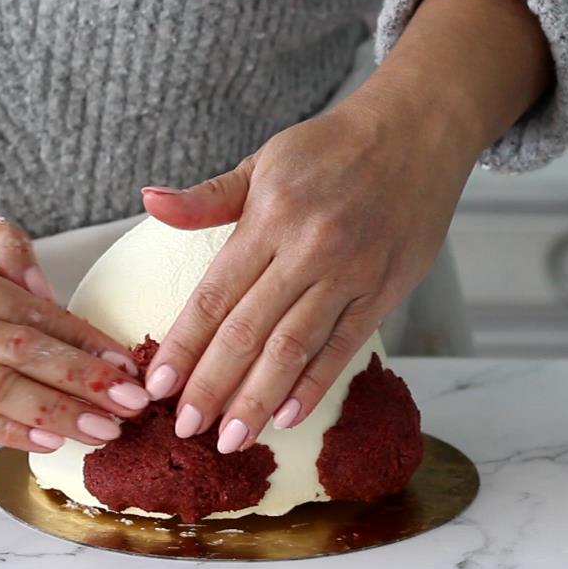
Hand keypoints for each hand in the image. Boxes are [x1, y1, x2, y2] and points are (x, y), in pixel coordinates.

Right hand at [0, 205, 151, 451]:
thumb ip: (5, 244)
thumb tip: (48, 295)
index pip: (25, 309)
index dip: (81, 338)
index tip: (124, 361)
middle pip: (17, 354)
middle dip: (83, 382)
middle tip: (132, 404)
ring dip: (57, 415)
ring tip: (105, 430)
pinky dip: (9, 434)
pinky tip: (50, 441)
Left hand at [139, 98, 472, 453]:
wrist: (417, 129)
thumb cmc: (332, 147)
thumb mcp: (265, 160)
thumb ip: (208, 197)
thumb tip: (150, 202)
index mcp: (270, 218)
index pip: (215, 295)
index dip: (185, 345)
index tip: (158, 385)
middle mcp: (308, 249)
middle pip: (249, 331)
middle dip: (213, 386)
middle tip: (185, 429)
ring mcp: (350, 273)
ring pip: (294, 349)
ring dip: (259, 400)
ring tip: (230, 439)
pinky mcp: (384, 290)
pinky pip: (343, 346)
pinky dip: (314, 384)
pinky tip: (287, 416)